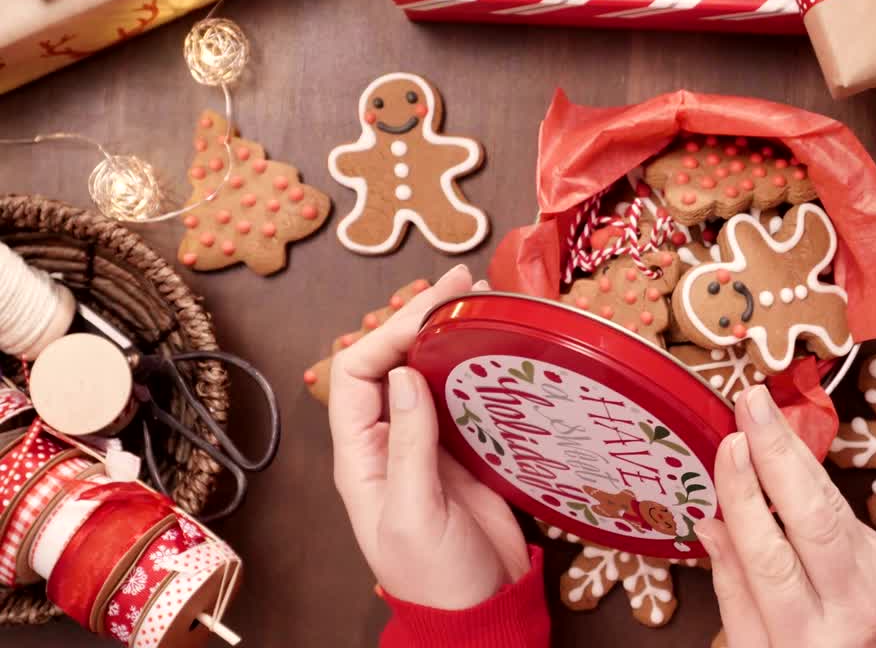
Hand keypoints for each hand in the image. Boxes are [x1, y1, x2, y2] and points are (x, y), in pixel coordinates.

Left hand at [328, 264, 529, 609]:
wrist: (481, 612)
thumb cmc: (436, 578)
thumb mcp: (416, 515)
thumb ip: (409, 445)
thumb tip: (407, 371)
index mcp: (362, 455)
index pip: (358, 373)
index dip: (389, 332)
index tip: (434, 307)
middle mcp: (389, 440)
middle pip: (392, 361)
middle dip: (419, 316)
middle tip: (463, 283)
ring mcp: (429, 443)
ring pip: (429, 372)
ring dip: (450, 333)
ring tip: (482, 299)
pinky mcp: (467, 451)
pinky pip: (466, 395)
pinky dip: (479, 365)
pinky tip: (499, 346)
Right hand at [696, 386, 875, 647]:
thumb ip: (734, 591)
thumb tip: (709, 525)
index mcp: (807, 638)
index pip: (770, 557)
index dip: (747, 498)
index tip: (729, 446)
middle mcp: (850, 605)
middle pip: (814, 519)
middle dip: (779, 453)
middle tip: (752, 403)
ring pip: (832, 502)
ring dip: (795, 451)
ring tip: (763, 410)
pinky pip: (840, 508)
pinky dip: (810, 475)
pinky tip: (785, 445)